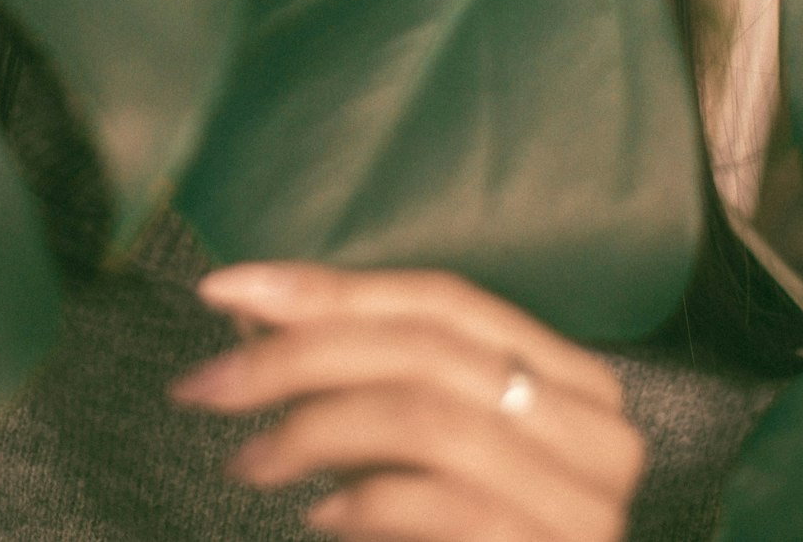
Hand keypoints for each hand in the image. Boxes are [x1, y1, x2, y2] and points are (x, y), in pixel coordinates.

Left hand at [170, 262, 644, 541]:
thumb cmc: (469, 536)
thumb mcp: (413, 442)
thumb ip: (358, 374)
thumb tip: (255, 303)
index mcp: (572, 377)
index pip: (442, 299)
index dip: (331, 286)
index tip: (227, 289)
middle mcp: (596, 427)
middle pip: (425, 350)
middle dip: (299, 356)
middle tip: (206, 385)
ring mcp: (585, 500)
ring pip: (425, 417)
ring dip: (314, 432)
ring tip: (249, 463)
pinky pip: (443, 502)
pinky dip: (367, 501)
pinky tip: (319, 516)